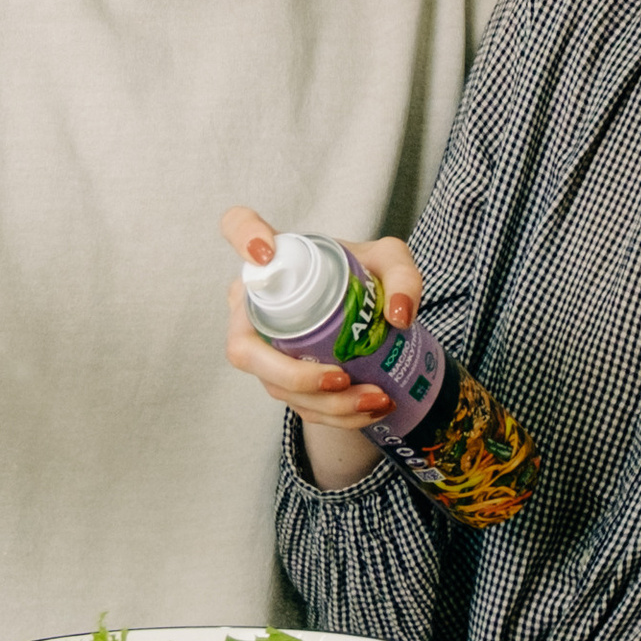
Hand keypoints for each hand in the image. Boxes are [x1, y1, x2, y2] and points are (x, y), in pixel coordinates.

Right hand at [220, 205, 420, 483]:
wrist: (366, 318)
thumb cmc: (366, 277)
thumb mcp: (391, 264)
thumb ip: (402, 276)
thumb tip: (398, 316)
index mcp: (274, 260)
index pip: (238, 226)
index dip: (242, 236)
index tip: (266, 251)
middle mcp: (255, 304)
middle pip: (243, 348)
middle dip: (291, 375)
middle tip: (341, 378)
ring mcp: (262, 349)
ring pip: (274, 387)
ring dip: (323, 403)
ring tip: (376, 398)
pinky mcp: (281, 382)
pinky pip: (297, 404)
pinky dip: (335, 414)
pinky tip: (371, 409)